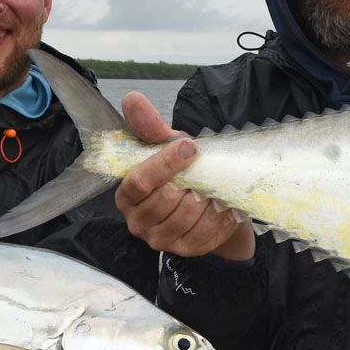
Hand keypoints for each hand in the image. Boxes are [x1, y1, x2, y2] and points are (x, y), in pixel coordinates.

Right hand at [114, 93, 254, 260]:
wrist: (208, 202)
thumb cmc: (182, 170)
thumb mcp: (167, 146)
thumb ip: (150, 126)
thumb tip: (133, 99)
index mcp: (126, 194)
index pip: (140, 181)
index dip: (166, 163)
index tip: (190, 147)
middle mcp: (137, 221)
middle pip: (166, 199)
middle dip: (191, 181)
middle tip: (203, 171)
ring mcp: (160, 240)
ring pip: (188, 216)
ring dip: (207, 197)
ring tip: (214, 187)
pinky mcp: (185, 251)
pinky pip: (206, 233)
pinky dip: (220, 216)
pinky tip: (223, 204)